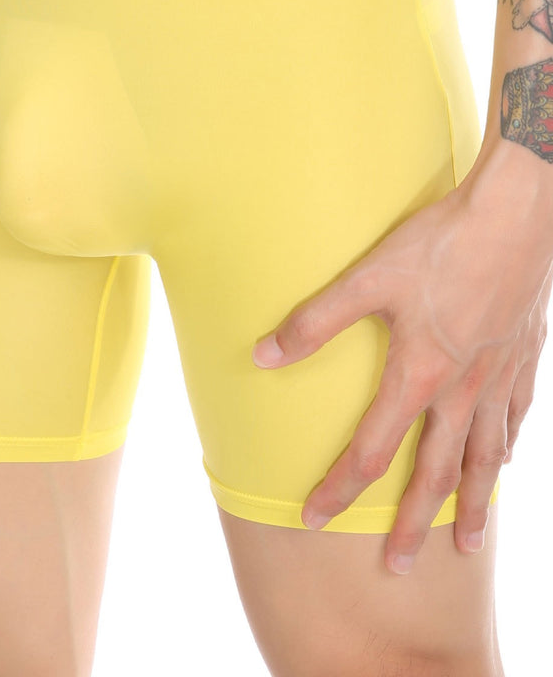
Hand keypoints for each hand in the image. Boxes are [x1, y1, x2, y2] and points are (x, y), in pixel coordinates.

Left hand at [251, 178, 550, 574]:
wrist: (515, 217)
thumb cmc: (439, 245)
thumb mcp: (367, 279)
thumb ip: (314, 322)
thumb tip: (261, 357)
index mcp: (419, 376)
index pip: (372, 450)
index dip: (340, 488)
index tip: (315, 519)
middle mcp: (461, 390)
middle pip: (435, 473)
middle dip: (413, 523)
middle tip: (400, 568)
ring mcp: (498, 378)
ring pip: (484, 458)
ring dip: (473, 504)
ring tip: (469, 543)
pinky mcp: (523, 358)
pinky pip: (516, 419)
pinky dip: (506, 448)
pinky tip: (503, 461)